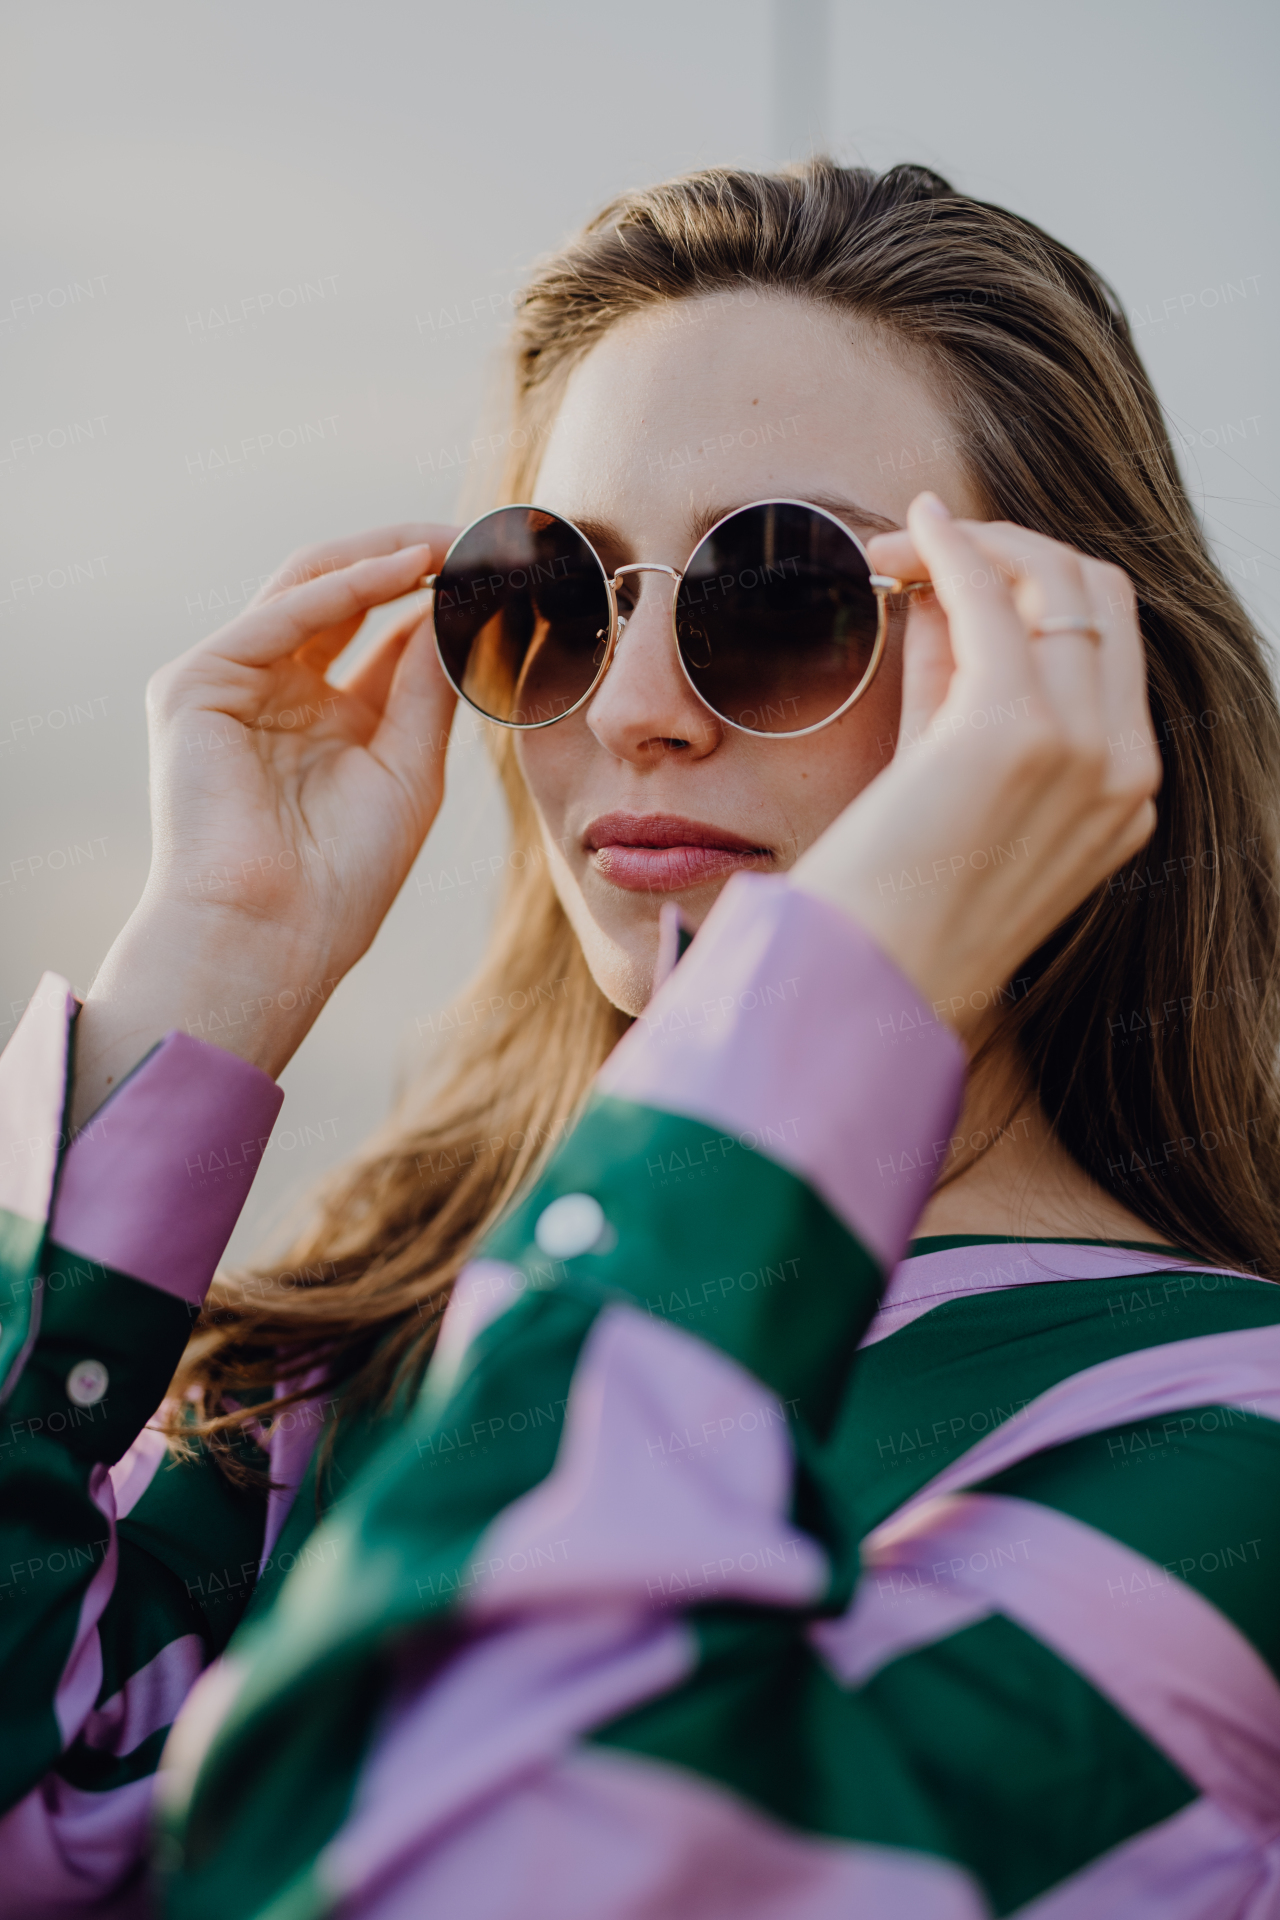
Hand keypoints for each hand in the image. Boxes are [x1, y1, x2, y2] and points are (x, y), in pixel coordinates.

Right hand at [71, 522, 459, 1122]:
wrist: (272, 937)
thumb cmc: (342, 878)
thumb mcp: (408, 767)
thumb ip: (427, 687)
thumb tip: (463, 611)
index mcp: (323, 717)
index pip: (383, 632)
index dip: (440, 598)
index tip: (505, 572)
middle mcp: (274, 690)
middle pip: (343, 594)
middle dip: (411, 559)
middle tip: (482, 539)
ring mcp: (230, 683)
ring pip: (309, 586)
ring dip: (383, 556)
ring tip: (454, 541)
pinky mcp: (196, 685)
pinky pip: (280, 615)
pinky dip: (346, 587)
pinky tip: (406, 571)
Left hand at [791, 493, 1160, 1036]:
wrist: (865, 986)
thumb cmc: (889, 900)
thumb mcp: (942, 777)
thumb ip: (955, 680)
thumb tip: (937, 583)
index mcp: (1125, 795)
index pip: (1110, 638)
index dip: (1032, 581)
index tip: (948, 569)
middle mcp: (1125, 770)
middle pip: (1099, 596)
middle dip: (1011, 547)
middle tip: (920, 545)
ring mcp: (1082, 751)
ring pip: (1057, 580)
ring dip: (973, 543)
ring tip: (897, 546)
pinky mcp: (1015, 733)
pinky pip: (989, 597)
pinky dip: (949, 549)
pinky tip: (906, 534)